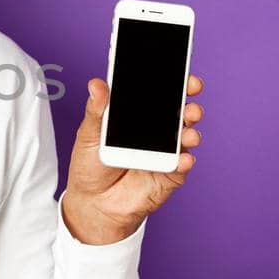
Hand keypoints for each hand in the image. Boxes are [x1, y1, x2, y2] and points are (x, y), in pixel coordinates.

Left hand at [61, 74, 203, 244]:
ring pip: (187, 136)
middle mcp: (157, 131)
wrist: (92, 203)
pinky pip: (182, 166)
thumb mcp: (88, 135)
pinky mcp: (169, 174)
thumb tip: (96, 84)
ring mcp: (165, 152)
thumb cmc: (90, 165)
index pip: (160, 94)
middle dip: (190, 105)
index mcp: (139, 116)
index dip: (175, 83)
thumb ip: (96, 111)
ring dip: (191, 131)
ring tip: (187, 132)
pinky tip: (182, 158)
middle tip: (189, 103)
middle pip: (181, 112)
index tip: (184, 75)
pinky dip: (185, 161)